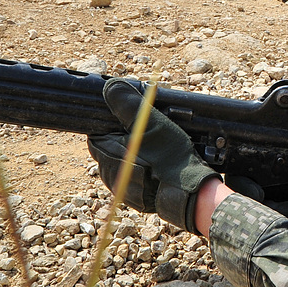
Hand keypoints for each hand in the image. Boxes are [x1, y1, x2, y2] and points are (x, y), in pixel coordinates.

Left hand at [86, 78, 216, 232]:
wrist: (190, 192)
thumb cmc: (171, 157)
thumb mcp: (153, 123)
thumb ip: (129, 104)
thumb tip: (110, 87)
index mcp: (106, 151)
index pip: (98, 130)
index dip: (115, 123)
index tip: (131, 121)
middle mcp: (108, 172)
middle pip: (108, 147)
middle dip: (123, 139)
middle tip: (147, 134)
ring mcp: (120, 189)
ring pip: (120, 164)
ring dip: (132, 156)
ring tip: (155, 151)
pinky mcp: (133, 199)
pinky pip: (132, 180)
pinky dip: (141, 172)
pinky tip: (157, 167)